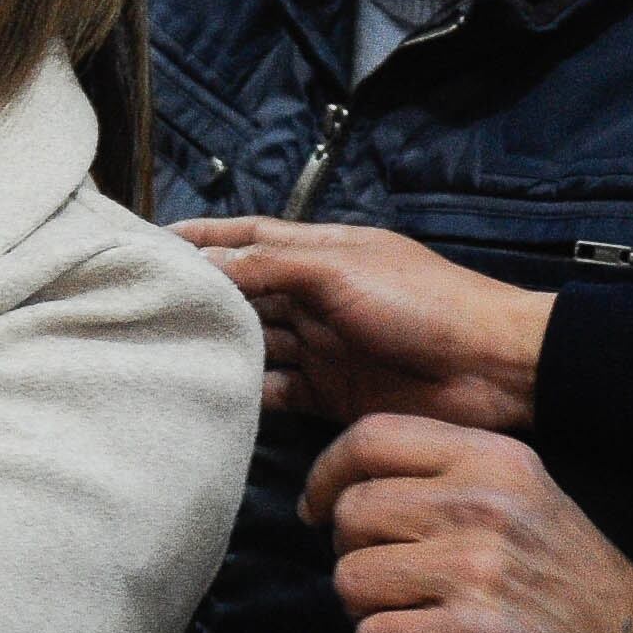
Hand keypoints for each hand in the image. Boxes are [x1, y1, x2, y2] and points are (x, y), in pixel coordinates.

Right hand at [173, 218, 551, 430]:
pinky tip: (212, 396)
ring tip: (164, 353)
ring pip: (255, 343)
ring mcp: (322, 346)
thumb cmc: (421, 302)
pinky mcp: (331, 394)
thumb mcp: (338, 270)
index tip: (149, 242)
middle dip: (200, 296)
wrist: (493, 368)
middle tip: (139, 306)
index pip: (248, 236)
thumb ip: (269, 266)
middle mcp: (315, 295)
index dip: (202, 237)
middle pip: (244, 291)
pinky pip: (277, 392)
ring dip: (219, 346)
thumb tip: (204, 264)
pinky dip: (248, 394)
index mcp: (320, 251)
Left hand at [303, 417, 632, 632]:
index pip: (371, 437)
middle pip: (351, 512)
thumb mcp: (524, 496)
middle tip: (393, 582)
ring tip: (419, 620)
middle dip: (354, 553)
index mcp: (495, 461)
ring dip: (370, 610)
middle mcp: (484, 508)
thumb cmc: (568, 579)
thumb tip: (338, 489)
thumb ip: (445, 477)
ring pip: (350, 579)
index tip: (320, 507)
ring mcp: (475, 574)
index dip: (327, 473)